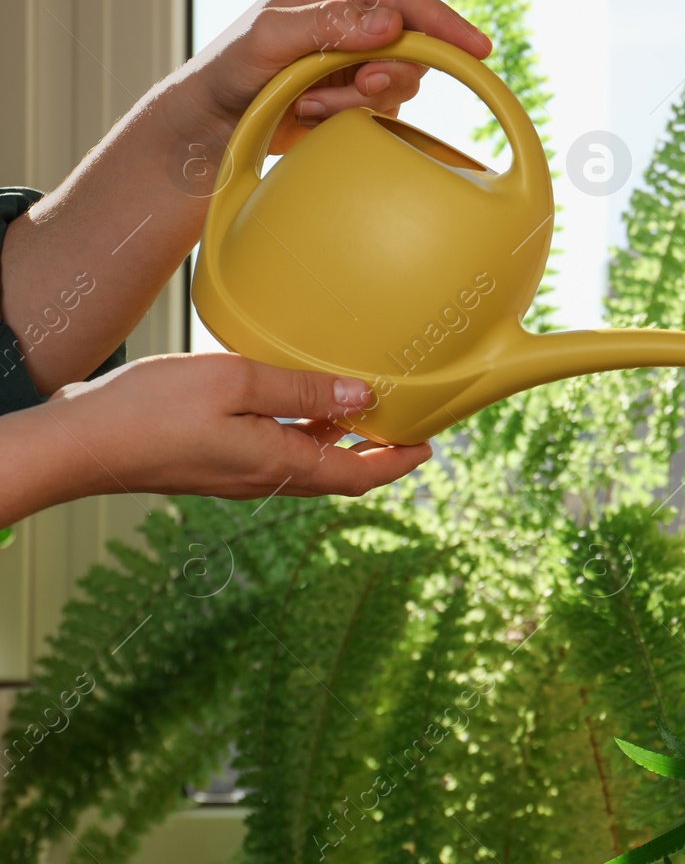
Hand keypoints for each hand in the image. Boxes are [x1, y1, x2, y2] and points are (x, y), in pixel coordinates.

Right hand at [44, 353, 430, 500]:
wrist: (78, 443)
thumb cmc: (151, 411)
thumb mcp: (237, 384)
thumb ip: (302, 389)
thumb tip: (362, 395)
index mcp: (278, 465)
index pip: (357, 476)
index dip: (397, 463)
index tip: (427, 446)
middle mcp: (263, 479)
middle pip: (337, 473)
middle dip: (376, 452)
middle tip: (405, 424)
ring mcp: (237, 474)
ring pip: (306, 461)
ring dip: (339, 439)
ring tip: (364, 408)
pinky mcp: (213, 463)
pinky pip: (275, 451)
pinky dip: (302, 432)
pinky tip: (301, 403)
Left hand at [185, 0, 492, 152]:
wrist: (215, 119)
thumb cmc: (233, 68)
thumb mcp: (274, 39)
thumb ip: (331, 26)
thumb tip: (391, 23)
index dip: (446, 24)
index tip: (477, 49)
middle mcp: (358, 10)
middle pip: (414, 43)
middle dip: (386, 73)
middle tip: (359, 88)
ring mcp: (362, 50)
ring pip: (402, 80)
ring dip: (359, 99)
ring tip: (310, 100)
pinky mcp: (360, 86)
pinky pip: (386, 106)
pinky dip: (352, 115)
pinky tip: (313, 110)